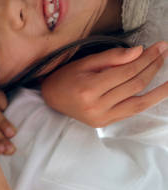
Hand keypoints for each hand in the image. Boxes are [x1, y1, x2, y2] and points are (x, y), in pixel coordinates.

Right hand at [41, 41, 167, 126]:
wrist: (51, 99)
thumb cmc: (66, 78)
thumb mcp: (85, 62)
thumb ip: (112, 57)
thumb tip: (139, 51)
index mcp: (89, 89)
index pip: (126, 72)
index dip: (146, 59)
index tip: (158, 47)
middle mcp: (96, 106)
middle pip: (134, 85)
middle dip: (152, 67)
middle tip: (163, 53)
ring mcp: (101, 117)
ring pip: (139, 102)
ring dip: (159, 90)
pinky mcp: (104, 123)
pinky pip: (131, 112)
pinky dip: (147, 101)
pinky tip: (157, 93)